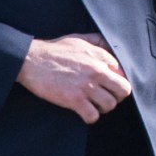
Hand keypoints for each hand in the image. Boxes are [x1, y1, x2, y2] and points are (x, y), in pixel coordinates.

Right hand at [17, 33, 131, 123]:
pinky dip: (90, 117)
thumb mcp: (80, 38)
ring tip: (93, 104)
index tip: (109, 86)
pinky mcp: (74, 100)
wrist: (31, 60)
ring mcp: (86, 86)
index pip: (124, 73)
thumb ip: (98, 42)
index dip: (117, 81)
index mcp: (100, 56)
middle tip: (105, 97)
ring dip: (103, 108)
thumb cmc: (55, 49)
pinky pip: (93, 116)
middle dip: (117, 96)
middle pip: (124, 90)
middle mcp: (97, 70)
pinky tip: (84, 112)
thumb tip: (112, 50)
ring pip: (110, 105)